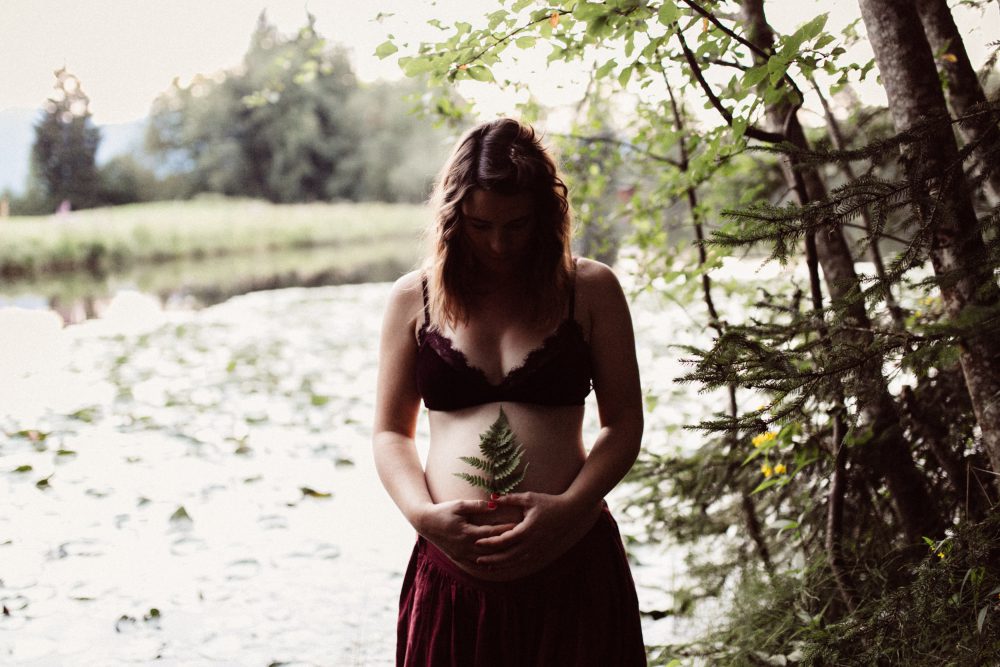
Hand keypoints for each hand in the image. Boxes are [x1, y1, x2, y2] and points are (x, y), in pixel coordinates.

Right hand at [416, 499, 517, 569]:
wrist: (425, 522)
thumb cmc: (443, 511)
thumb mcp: (459, 505)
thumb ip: (477, 506)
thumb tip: (494, 504)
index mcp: (467, 533)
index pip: (491, 533)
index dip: (505, 530)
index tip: (518, 525)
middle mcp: (465, 547)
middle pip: (491, 548)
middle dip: (506, 544)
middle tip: (521, 540)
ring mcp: (461, 554)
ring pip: (485, 559)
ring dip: (499, 557)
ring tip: (514, 553)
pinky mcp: (458, 558)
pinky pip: (475, 565)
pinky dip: (487, 565)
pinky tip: (498, 565)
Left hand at [473, 492, 603, 576]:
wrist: (570, 512)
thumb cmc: (549, 503)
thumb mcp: (529, 498)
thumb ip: (510, 499)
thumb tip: (492, 498)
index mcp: (527, 530)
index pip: (504, 540)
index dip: (490, 543)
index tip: (477, 543)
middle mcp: (531, 543)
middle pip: (508, 556)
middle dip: (492, 559)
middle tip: (477, 560)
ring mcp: (537, 549)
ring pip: (516, 561)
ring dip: (501, 564)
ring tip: (487, 566)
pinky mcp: (541, 551)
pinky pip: (524, 561)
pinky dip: (512, 564)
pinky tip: (503, 565)